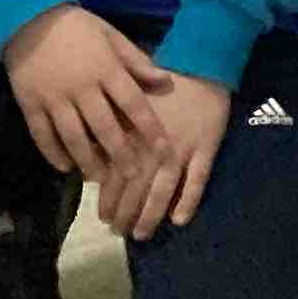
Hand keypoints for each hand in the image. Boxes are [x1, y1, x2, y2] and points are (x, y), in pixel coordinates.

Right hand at [0, 4, 172, 179]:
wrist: (29, 19)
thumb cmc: (77, 27)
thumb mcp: (112, 36)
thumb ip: (136, 61)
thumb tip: (165, 81)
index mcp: (106, 69)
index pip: (133, 104)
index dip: (149, 128)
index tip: (162, 149)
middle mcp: (82, 87)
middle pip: (104, 127)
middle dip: (121, 154)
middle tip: (133, 175)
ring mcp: (54, 98)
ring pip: (73, 136)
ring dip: (87, 161)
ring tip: (99, 179)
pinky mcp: (30, 105)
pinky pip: (42, 134)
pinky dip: (53, 153)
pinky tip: (65, 168)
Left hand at [97, 71, 231, 240]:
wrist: (201, 65)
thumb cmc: (160, 84)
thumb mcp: (126, 102)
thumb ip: (110, 129)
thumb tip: (91, 157)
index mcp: (132, 136)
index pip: (115, 177)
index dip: (108, 201)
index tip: (103, 218)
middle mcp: (153, 148)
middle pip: (135, 190)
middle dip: (124, 215)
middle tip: (118, 232)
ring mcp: (181, 150)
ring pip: (162, 191)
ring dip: (149, 216)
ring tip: (141, 233)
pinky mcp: (206, 148)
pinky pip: (197, 180)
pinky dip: (188, 201)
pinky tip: (179, 219)